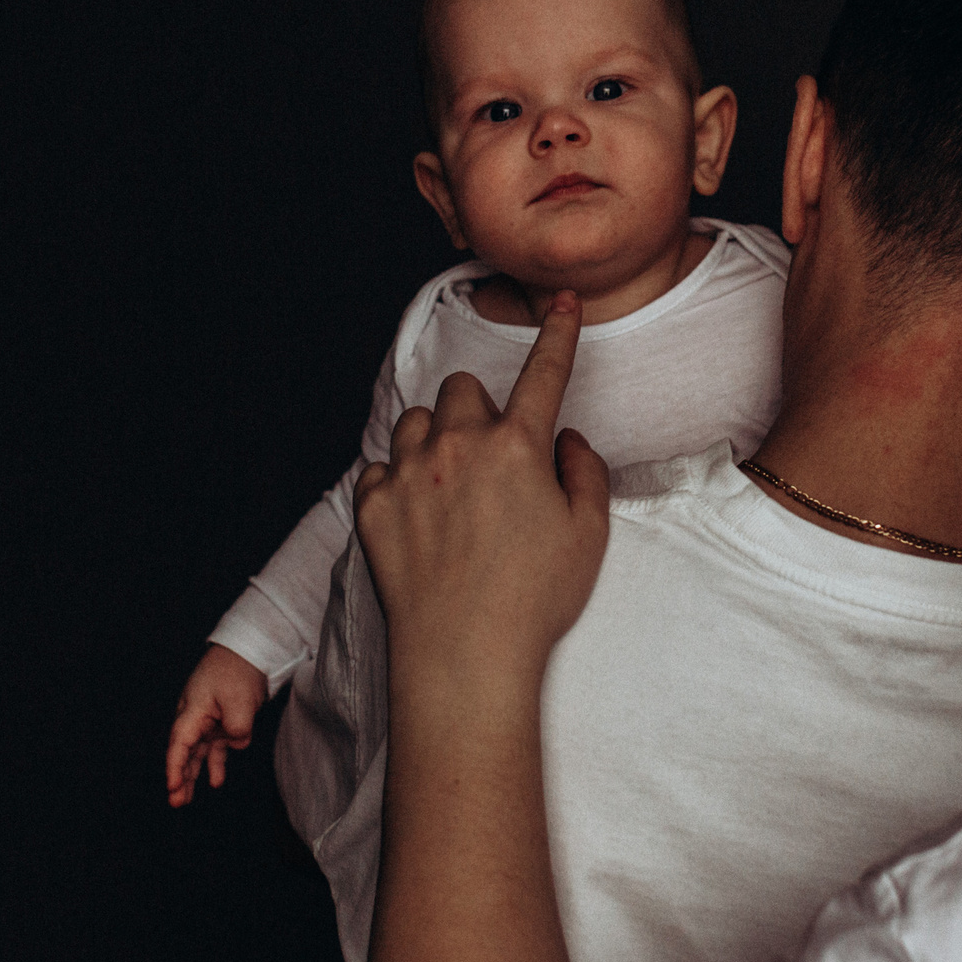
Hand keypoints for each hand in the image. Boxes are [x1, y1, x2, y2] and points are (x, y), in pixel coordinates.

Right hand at [166, 644, 268, 805]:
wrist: (249, 649)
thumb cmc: (237, 670)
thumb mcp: (240, 701)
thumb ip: (237, 728)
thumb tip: (235, 743)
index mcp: (192, 711)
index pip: (179, 745)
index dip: (174, 768)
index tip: (172, 788)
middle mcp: (196, 717)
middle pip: (184, 752)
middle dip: (179, 778)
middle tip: (176, 802)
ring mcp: (209, 719)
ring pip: (198, 753)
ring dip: (193, 775)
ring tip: (187, 799)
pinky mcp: (224, 719)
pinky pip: (216, 747)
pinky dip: (215, 762)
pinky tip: (215, 781)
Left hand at [354, 292, 609, 710]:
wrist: (464, 656)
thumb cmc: (534, 600)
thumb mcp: (589, 535)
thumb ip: (585, 472)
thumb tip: (565, 442)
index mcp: (519, 448)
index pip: (545, 373)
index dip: (559, 334)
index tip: (562, 305)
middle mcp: (459, 447)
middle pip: (464, 389)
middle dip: (480, 412)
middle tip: (494, 462)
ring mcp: (409, 473)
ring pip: (418, 421)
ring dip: (437, 439)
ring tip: (453, 489)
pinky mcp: (372, 505)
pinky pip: (380, 467)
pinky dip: (399, 480)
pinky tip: (420, 515)